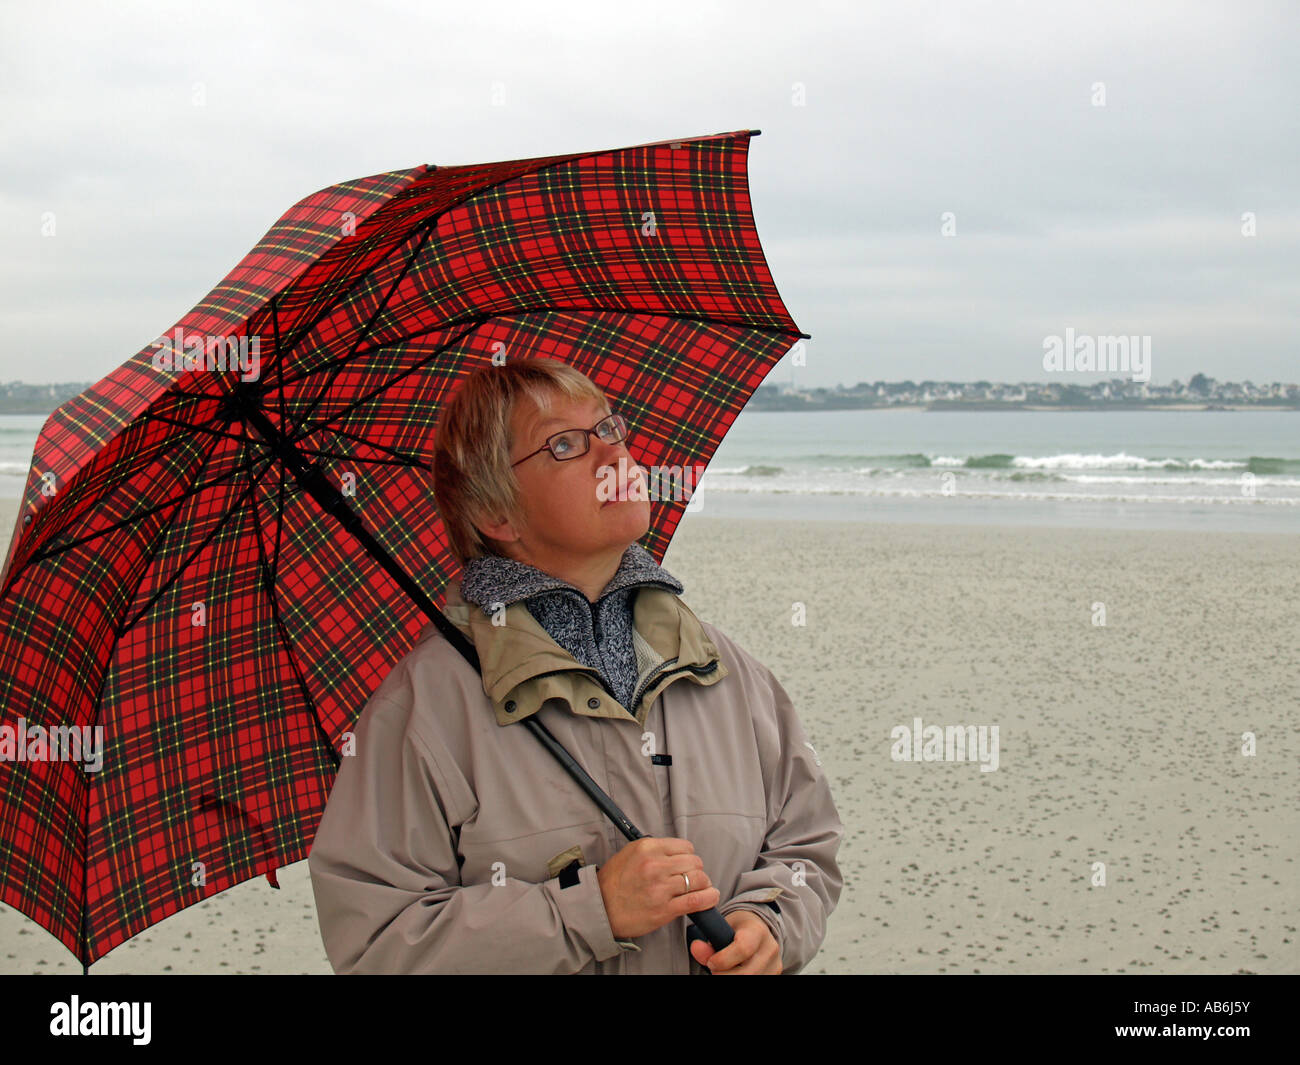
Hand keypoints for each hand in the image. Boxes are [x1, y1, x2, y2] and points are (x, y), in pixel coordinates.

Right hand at [596, 837, 719, 938]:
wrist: (600, 908)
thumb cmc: (614, 881)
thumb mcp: (630, 853)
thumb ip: (654, 849)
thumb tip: (679, 853)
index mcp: (648, 848)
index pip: (686, 847)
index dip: (689, 857)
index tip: (686, 865)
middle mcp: (655, 866)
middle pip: (695, 863)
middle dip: (697, 871)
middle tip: (692, 878)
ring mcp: (660, 888)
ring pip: (699, 880)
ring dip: (703, 885)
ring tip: (701, 888)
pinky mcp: (664, 909)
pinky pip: (696, 900)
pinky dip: (708, 898)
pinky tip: (711, 897)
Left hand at [689, 910, 781, 973]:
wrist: (758, 929)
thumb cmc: (737, 928)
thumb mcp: (722, 928)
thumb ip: (708, 942)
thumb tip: (696, 948)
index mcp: (757, 931)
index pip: (743, 949)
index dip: (723, 960)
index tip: (711, 962)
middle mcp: (770, 948)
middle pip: (747, 973)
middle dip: (724, 976)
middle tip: (714, 970)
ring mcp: (775, 964)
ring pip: (751, 980)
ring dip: (731, 978)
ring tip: (724, 971)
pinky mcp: (775, 975)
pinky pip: (755, 982)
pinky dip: (739, 980)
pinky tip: (732, 973)